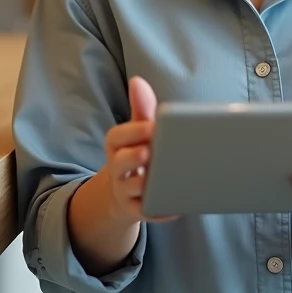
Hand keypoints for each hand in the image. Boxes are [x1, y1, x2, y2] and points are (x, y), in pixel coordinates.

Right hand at [95, 76, 176, 225]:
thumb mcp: (139, 130)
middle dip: (132, 158)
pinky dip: (159, 210)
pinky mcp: (137, 209)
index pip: (116, 137)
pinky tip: (175, 207)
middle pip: (119, 163)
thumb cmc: (138, 152)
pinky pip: (145, 212)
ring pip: (130, 188)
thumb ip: (142, 108)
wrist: (125, 193)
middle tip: (149, 152)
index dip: (132, 132)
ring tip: (161, 178)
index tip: (151, 127)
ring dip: (143, 184)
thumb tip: (137, 80)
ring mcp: (125, 190)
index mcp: (117, 146)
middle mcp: (118, 168)